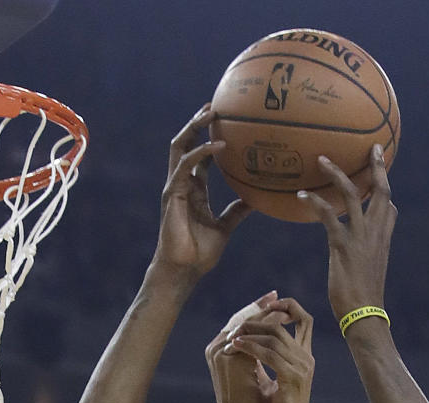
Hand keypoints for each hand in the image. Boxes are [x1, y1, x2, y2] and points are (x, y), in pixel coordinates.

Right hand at [154, 106, 250, 280]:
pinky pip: (186, 165)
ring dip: (195, 127)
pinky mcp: (172, 193)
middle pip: (186, 144)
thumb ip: (236, 212)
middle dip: (198, 123)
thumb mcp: (224, 228)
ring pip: (181, 147)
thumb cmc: (200, 254)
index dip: (208, 138)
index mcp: (194, 190)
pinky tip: (219, 146)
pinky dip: (202, 153)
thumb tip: (256, 201)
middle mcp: (182, 184)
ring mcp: (175, 186)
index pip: (199, 156)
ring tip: (212, 113)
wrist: (184, 269)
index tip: (223, 122)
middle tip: (216, 107)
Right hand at [205, 292, 278, 402]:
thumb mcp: (254, 378)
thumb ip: (257, 361)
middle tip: (276, 295)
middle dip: (260, 307)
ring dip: (262, 310)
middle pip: (239, 319)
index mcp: (221, 355)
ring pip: (242, 321)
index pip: (240, 328)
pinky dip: (261, 322)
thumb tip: (272, 348)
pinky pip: (245, 330)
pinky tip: (277, 314)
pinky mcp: (223, 354)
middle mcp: (216, 349)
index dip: (258, 315)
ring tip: (279, 301)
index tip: (276, 304)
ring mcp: (217, 350)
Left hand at [226, 297, 314, 402]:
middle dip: (256, 320)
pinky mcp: (292, 377)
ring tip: (232, 336)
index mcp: (304, 356)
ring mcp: (301, 367)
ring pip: (273, 336)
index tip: (265, 305)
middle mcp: (306, 358)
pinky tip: (236, 346)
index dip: (286, 306)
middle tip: (236, 325)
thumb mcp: (274, 379)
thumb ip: (268, 359)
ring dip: (249, 333)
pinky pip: (269, 354)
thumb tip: (249, 340)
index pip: (304, 319)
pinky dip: (250, 347)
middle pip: (281, 323)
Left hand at [297, 145, 396, 321]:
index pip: (389, 208)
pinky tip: (302, 195)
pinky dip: (316, 202)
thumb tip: (360, 257)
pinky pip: (329, 216)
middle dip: (378, 167)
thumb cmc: (363, 301)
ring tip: (321, 159)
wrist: (364, 316)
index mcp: (383, 241)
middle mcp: (376, 234)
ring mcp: (360, 238)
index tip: (381, 170)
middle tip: (373, 146)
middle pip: (381, 192)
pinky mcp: (343, 246)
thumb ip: (366, 258)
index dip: (385, 189)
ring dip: (337, 174)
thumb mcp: (369, 275)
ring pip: (353, 195)